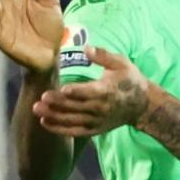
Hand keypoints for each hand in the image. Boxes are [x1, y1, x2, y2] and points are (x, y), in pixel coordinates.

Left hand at [32, 46, 151, 138]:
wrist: (142, 105)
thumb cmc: (129, 80)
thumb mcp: (121, 63)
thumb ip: (103, 56)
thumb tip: (86, 48)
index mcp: (107, 90)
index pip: (89, 92)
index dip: (76, 92)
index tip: (62, 89)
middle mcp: (101, 108)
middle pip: (76, 107)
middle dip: (57, 103)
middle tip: (41, 99)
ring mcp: (97, 121)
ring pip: (72, 120)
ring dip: (54, 116)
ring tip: (37, 109)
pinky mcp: (94, 129)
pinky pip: (75, 131)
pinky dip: (60, 129)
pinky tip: (44, 123)